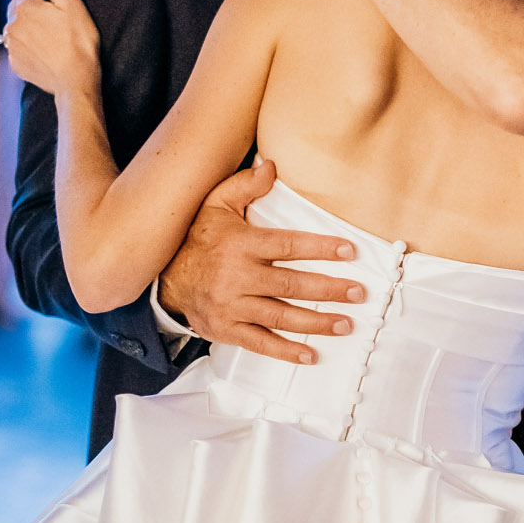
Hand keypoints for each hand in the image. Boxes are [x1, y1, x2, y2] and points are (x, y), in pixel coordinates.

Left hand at [3, 0, 100, 96]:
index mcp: (25, 7)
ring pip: (14, 27)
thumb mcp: (71, 4)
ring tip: (48, 34)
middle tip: (51, 15)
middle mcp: (12, 24)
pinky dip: (26, 45)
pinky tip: (44, 50)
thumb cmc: (79, 41)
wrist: (75, 81)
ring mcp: (11, 45)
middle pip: (15, 7)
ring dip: (26, 26)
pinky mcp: (15, 63)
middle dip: (28, 5)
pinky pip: (17, 47)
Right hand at [158, 161, 367, 365]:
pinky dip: (286, 352)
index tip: (349, 251)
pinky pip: (260, 343)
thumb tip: (272, 167)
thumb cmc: (199, 240)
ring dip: (316, 323)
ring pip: (280, 317)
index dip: (320, 249)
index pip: (287, 246)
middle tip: (357, 292)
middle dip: (328, 290)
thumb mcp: (215, 205)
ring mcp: (232, 306)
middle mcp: (237, 277)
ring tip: (346, 323)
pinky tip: (310, 355)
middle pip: (290, 285)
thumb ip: (244, 186)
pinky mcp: (227, 329)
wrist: (166, 279)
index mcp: (241, 245)